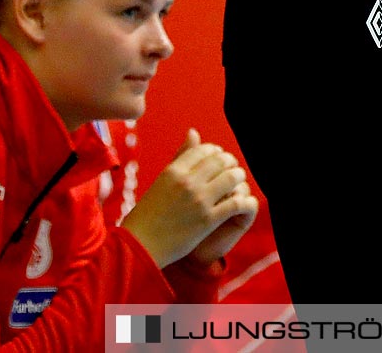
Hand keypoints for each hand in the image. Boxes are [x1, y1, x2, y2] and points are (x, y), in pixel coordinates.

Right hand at [121, 129, 256, 268]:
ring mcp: (199, 200)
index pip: (205, 149)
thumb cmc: (147, 216)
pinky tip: (241, 203)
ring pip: (232, 177)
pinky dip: (243, 200)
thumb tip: (194, 132)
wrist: (138, 248)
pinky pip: (236, 202)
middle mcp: (187, 182)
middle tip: (231, 170)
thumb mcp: (160, 182)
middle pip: (222, 160)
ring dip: (238, 178)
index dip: (216, 152)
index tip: (218, 160)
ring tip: (237, 184)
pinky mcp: (208, 220)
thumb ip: (180, 158)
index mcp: (174, 171)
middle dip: (230, 163)